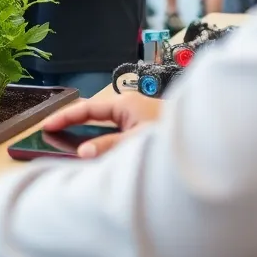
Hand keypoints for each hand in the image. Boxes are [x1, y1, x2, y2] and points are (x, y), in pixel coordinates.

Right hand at [42, 92, 163, 158]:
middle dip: (74, 124)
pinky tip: (99, 152)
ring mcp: (139, 118)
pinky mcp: (145, 130)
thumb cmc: (175, 136)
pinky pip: (117, 133)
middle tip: (53, 133)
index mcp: (126, 104)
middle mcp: (131, 107)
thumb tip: (83, 152)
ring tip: (69, 142)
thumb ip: (107, 147)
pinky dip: (105, 141)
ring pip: (106, 125)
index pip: (87, 108)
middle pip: (95, 115)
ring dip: (90, 134)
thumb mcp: (135, 142)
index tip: (47, 124)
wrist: (209, 141)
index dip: (65, 117)